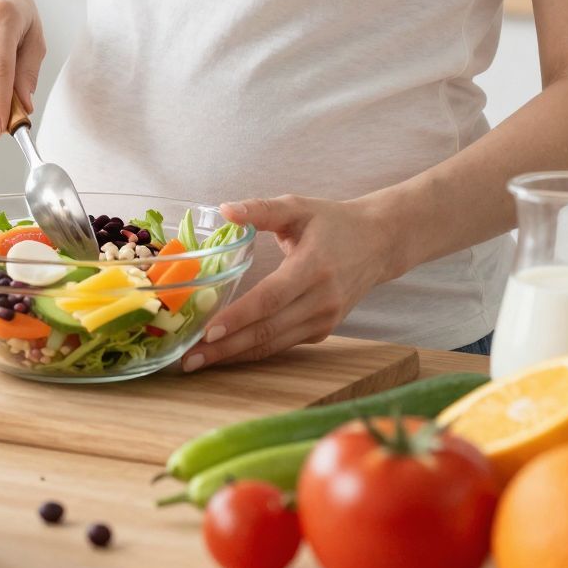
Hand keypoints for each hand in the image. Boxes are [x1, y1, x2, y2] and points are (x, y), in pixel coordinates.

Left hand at [184, 194, 397, 370]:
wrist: (379, 242)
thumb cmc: (333, 222)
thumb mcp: (299, 206)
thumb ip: (261, 209)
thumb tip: (224, 210)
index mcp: (314, 266)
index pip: (271, 298)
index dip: (239, 316)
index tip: (208, 329)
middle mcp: (322, 299)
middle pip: (268, 329)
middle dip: (226, 346)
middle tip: (189, 357)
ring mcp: (325, 319)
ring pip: (274, 344)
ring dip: (235, 355)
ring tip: (198, 361)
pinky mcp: (323, 330)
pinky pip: (283, 344)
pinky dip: (253, 351)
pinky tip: (225, 353)